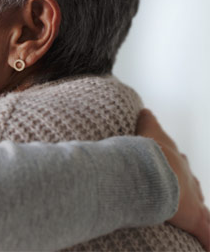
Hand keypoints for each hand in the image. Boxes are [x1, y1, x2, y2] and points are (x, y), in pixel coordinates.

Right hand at [137, 109, 209, 250]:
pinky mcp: (195, 218)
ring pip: (201, 208)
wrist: (150, 171)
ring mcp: (194, 198)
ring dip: (197, 213)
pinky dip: (207, 240)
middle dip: (186, 190)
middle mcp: (188, 177)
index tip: (169, 171)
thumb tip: (145, 110)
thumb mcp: (147, 130)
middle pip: (191, 184)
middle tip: (180, 197)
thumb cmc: (145, 153)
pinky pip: (206, 233)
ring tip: (192, 218)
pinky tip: (208, 246)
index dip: (173, 168)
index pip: (178, 162)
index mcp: (176, 159)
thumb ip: (147, 120)